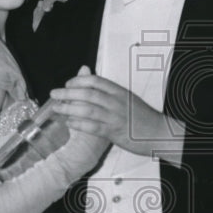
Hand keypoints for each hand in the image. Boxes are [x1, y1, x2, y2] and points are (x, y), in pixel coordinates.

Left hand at [50, 66, 170, 157]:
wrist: (158, 133)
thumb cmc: (142, 117)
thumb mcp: (127, 99)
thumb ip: (109, 91)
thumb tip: (91, 80)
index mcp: (119, 92)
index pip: (95, 81)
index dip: (78, 80)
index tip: (68, 83)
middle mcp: (116, 102)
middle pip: (88, 93)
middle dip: (68, 93)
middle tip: (54, 94)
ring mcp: (115, 117)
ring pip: (87, 109)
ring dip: (69, 108)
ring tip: (56, 109)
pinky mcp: (114, 132)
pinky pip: (92, 127)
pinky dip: (79, 124)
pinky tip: (69, 123)